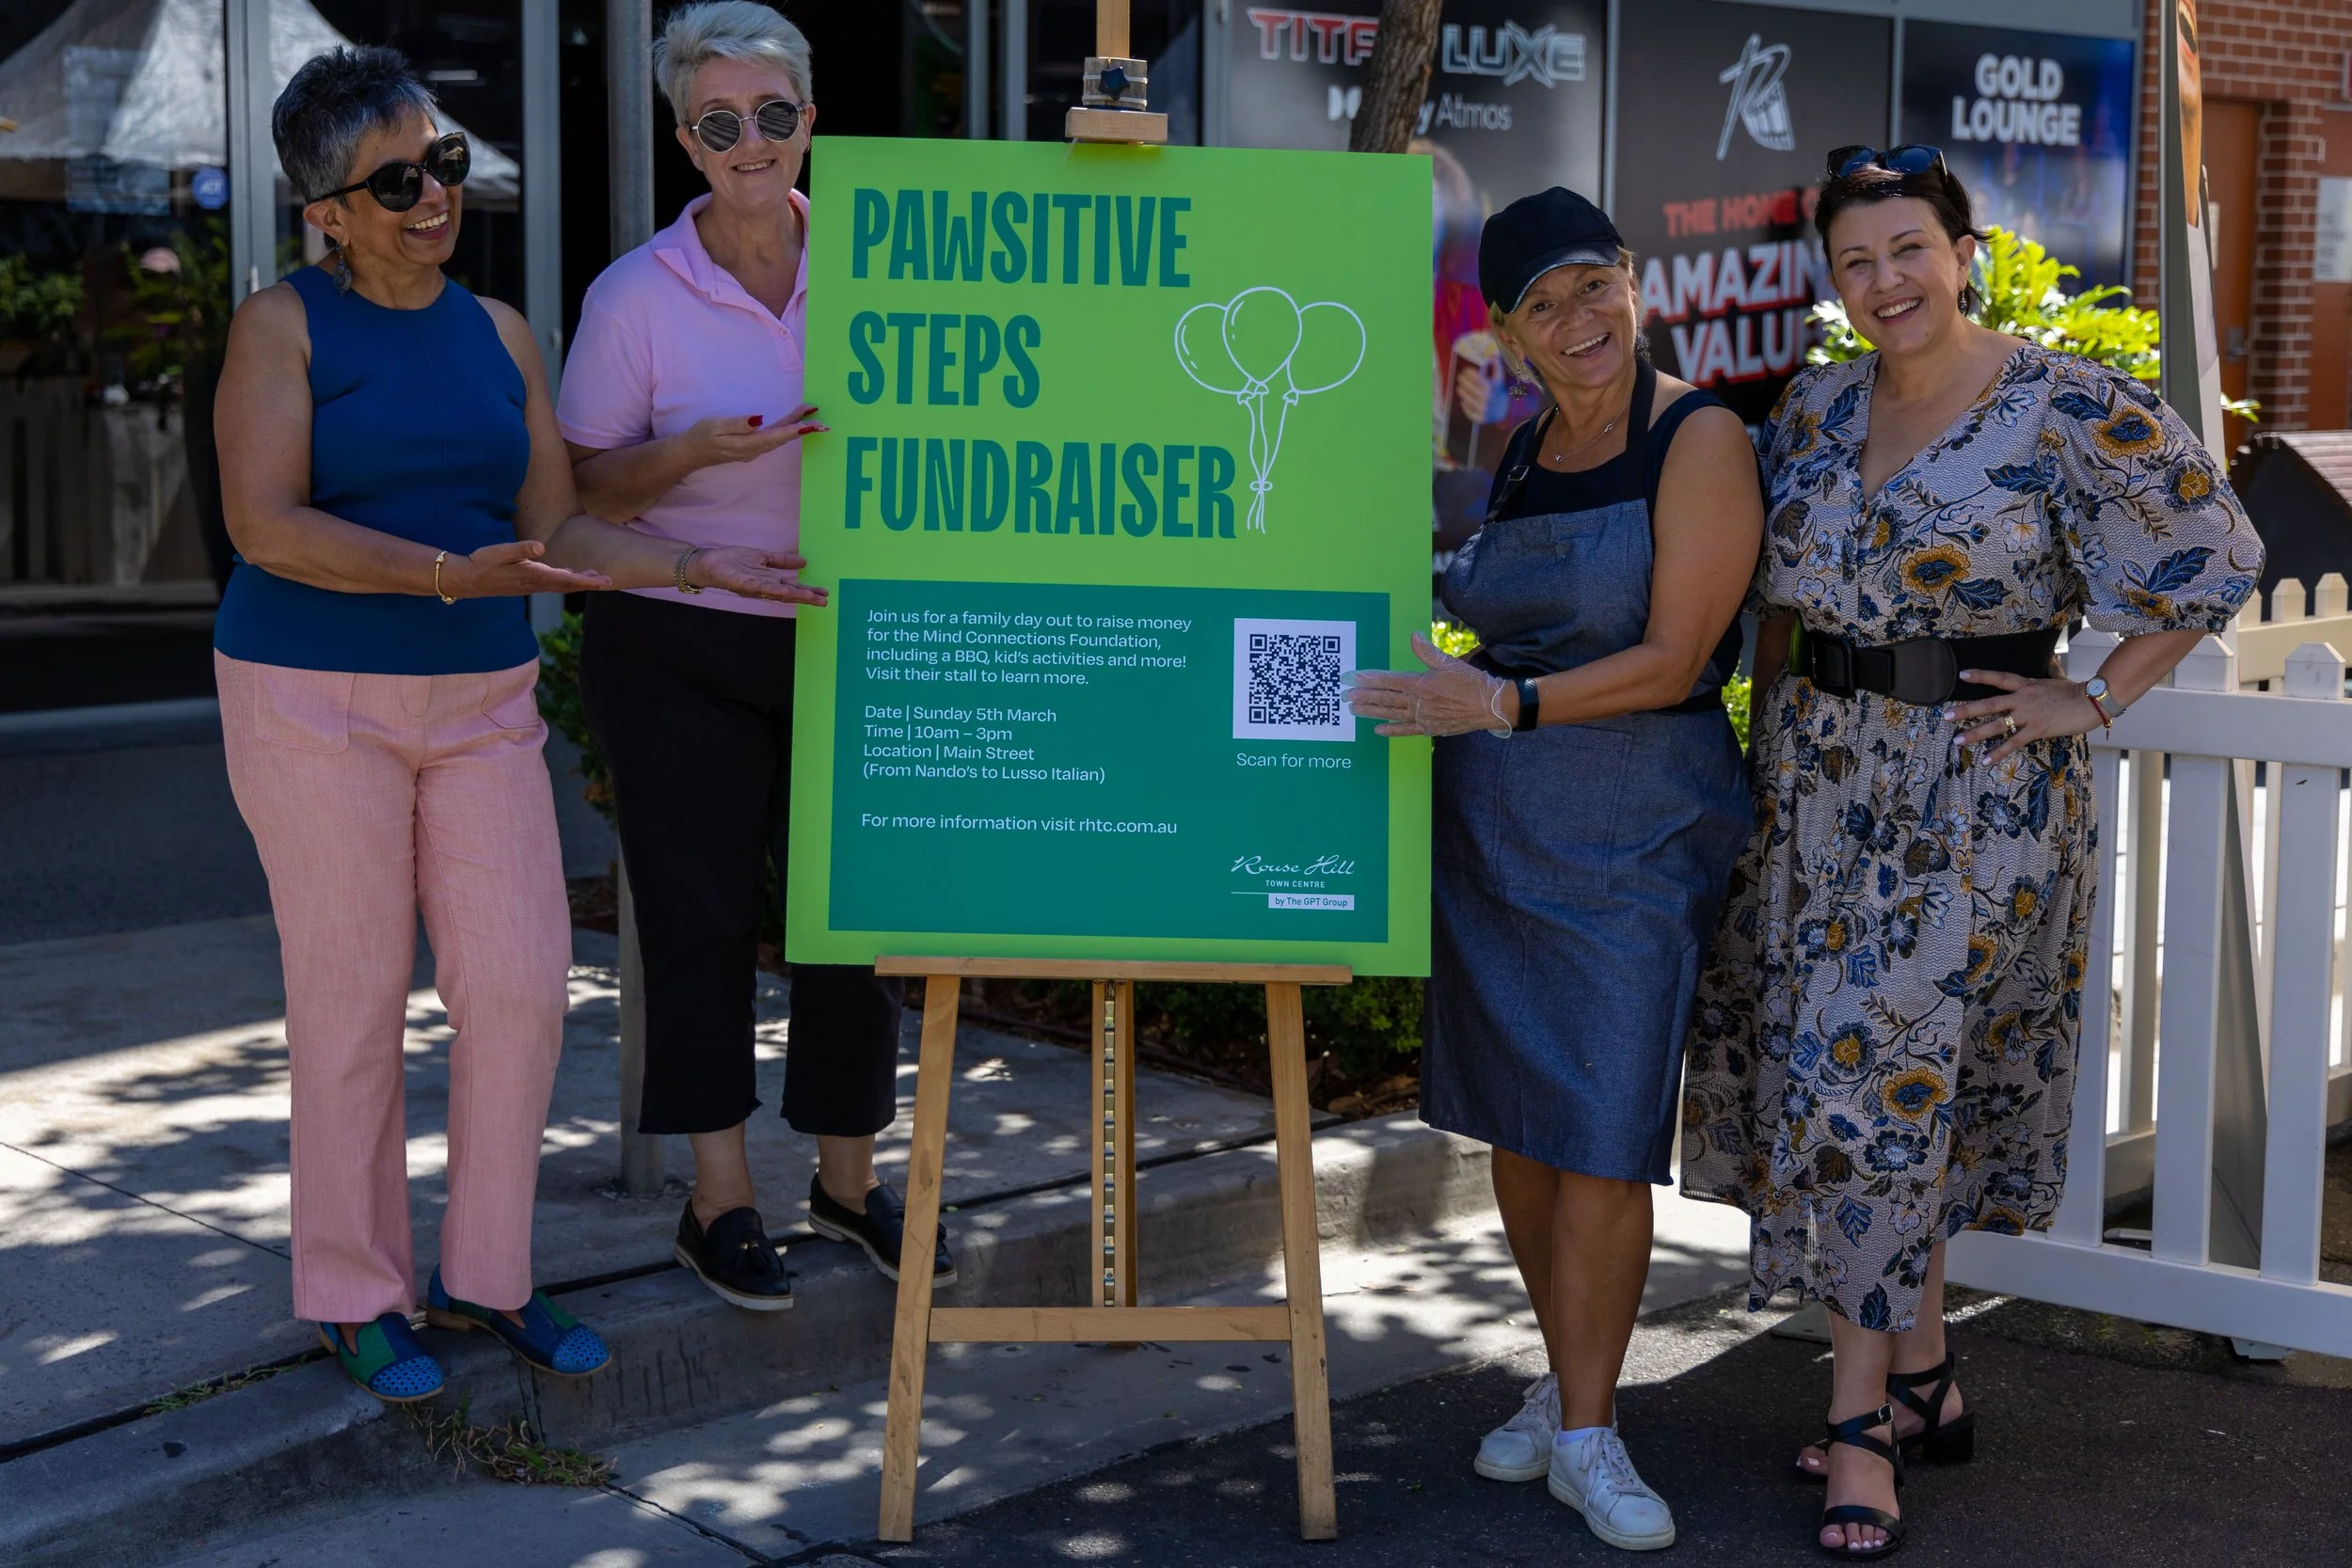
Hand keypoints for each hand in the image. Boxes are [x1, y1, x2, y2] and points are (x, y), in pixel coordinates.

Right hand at [446, 540, 610, 597]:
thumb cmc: (483, 563)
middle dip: (588, 583)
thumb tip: (541, 547)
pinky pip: (550, 585)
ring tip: (593, 578)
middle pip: (568, 585)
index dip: (588, 581)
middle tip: (608, 581)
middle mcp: (536, 583)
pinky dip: (564, 582)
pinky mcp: (524, 584)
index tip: (605, 582)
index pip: (568, 580)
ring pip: (560, 586)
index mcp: (535, 575)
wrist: (467, 580)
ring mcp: (530, 586)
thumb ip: (521, 548)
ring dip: (577, 583)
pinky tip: (566, 577)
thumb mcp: (501, 551)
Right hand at [680, 406, 824, 469]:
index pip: (774, 436)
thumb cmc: (701, 436)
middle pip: (782, 438)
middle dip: (803, 429)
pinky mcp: (753, 446)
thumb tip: (759, 421)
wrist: (691, 453)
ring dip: (797, 428)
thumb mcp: (715, 426)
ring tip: (813, 417)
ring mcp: (754, 449)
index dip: (793, 429)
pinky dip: (787, 430)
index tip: (809, 424)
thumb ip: (738, 424)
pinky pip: (774, 438)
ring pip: (780, 438)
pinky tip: (796, 424)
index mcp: (747, 444)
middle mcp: (754, 449)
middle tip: (822, 423)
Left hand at [687, 544, 828, 606]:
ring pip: (777, 593)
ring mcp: (754, 587)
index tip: (825, 593)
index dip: (809, 590)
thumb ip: (781, 560)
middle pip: (789, 594)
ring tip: (811, 597)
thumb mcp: (762, 557)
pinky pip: (759, 587)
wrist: (708, 563)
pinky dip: (772, 590)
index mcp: (769, 581)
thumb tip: (804, 562)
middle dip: (807, 598)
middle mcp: (764, 587)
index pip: (793, 587)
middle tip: (824, 602)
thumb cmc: (732, 561)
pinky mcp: (742, 584)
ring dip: (794, 596)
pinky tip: (783, 591)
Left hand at [1345, 632, 1511, 736]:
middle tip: (1346, 696)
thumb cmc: (1472, 683)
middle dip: (1364, 696)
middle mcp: (1418, 703)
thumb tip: (1414, 636)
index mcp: (1421, 684)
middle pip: (1386, 699)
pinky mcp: (1430, 728)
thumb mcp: (1449, 663)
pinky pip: (1406, 730)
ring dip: (1371, 712)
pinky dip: (1391, 729)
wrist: (1490, 706)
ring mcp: (1423, 717)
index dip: (1371, 679)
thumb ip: (1427, 651)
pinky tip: (1377, 729)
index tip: (1354, 677)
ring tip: (1354, 710)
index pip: (1390, 681)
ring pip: (1391, 714)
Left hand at [1454, 360, 1500, 426]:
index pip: (1476, 378)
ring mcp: (1483, 409)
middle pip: (1470, 388)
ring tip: (1459, 387)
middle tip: (1460, 377)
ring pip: (1467, 399)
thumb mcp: (1499, 380)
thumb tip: (1493, 354)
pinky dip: (1465, 405)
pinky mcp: (1479, 418)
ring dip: (1462, 392)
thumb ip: (1496, 367)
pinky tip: (1464, 400)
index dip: (1469, 373)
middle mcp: (1487, 398)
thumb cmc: (1499, 393)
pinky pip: (1468, 410)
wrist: (1504, 412)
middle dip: (1463, 381)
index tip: (1465, 370)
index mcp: (1492, 388)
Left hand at [1950, 669, 2099, 766]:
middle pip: (1988, 704)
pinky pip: (2013, 743)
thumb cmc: (2076, 690)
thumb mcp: (2057, 677)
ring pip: (1995, 725)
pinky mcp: (2036, 730)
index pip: (1998, 678)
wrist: (2092, 701)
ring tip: (1957, 741)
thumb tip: (2050, 657)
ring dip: (1974, 734)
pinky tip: (1986, 760)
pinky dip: (1999, 752)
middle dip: (1965, 711)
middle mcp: (2022, 699)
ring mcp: (2028, 715)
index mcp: (2026, 685)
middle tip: (1945, 716)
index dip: (1980, 675)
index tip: (1962, 675)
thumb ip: (2049, 669)